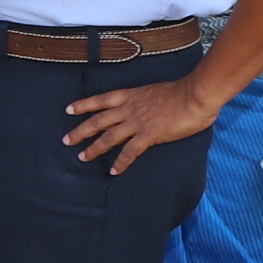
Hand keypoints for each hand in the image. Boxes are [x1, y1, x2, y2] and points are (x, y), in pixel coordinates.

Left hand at [66, 75, 219, 173]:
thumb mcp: (157, 91)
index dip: (84, 105)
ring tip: (82, 157)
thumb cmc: (185, 91)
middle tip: (66, 140)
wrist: (196, 95)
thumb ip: (148, 100)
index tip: (69, 110)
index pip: (101, 99)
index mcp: (132, 95)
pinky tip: (113, 171)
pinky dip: (120, 162)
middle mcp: (130, 108)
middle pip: (98, 120)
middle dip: (80, 131)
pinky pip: (130, 152)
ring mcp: (137, 122)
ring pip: (108, 137)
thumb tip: (150, 107)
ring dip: (93, 148)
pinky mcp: (148, 135)